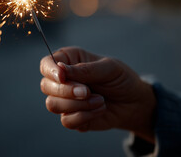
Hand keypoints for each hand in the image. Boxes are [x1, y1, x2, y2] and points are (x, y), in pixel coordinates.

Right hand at [40, 46, 155, 142]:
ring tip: (100, 100)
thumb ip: (85, 69)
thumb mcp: (109, 68)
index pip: (46, 64)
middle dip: (66, 91)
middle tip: (88, 91)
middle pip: (46, 86)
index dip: (50, 71)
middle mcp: (63, 80)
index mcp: (69, 61)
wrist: (134, 102)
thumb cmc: (121, 79)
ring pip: (53, 105)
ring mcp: (65, 100)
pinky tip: (100, 109)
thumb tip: (60, 68)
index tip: (62, 77)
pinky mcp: (72, 118)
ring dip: (77, 105)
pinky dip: (85, 116)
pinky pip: (67, 120)